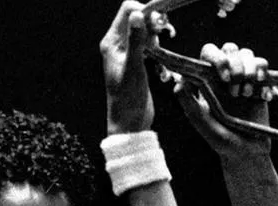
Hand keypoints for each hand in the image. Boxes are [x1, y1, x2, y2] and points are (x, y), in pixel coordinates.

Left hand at [100, 1, 160, 133]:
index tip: (160, 24)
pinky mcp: (137, 60)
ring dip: (157, 32)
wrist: (129, 123)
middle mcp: (117, 44)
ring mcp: (127, 51)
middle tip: (166, 33)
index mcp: (111, 43)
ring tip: (164, 43)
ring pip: (145, 29)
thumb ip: (135, 41)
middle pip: (138, 16)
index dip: (146, 11)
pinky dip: (158, 44)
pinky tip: (161, 54)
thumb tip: (137, 15)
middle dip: (154, 20)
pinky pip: (149, 42)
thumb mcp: (133, 68)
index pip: (128, 10)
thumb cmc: (127, 100)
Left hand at [174, 44, 271, 157]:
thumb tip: (178, 83)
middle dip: (235, 64)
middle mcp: (223, 76)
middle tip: (235, 90)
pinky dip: (264, 76)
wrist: (248, 152)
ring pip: (247, 54)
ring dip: (249, 71)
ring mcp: (242, 77)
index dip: (216, 59)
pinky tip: (262, 96)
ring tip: (245, 95)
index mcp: (206, 82)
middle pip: (229, 48)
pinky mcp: (259, 82)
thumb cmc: (221, 140)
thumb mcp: (202, 124)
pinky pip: (263, 65)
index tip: (223, 78)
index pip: (208, 54)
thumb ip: (189, 104)